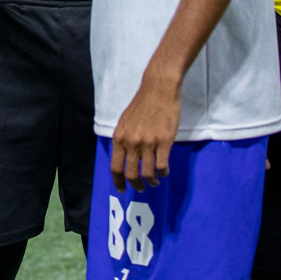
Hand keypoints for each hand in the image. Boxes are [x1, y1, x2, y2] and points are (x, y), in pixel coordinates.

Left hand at [111, 70, 180, 189]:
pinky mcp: (164, 142)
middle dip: (136, 185)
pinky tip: (164, 171)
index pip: (115, 167)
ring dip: (151, 181)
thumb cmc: (142, 105)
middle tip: (142, 188)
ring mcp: (148, 143)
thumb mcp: (125, 122)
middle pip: (131, 174)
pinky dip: (163, 172)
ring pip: (148, 173)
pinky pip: (162, 166)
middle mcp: (131, 142)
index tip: (122, 189)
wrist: (158, 90)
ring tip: (155, 181)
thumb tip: (123, 156)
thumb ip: (123, 139)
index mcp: (119, 138)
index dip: (118, 181)